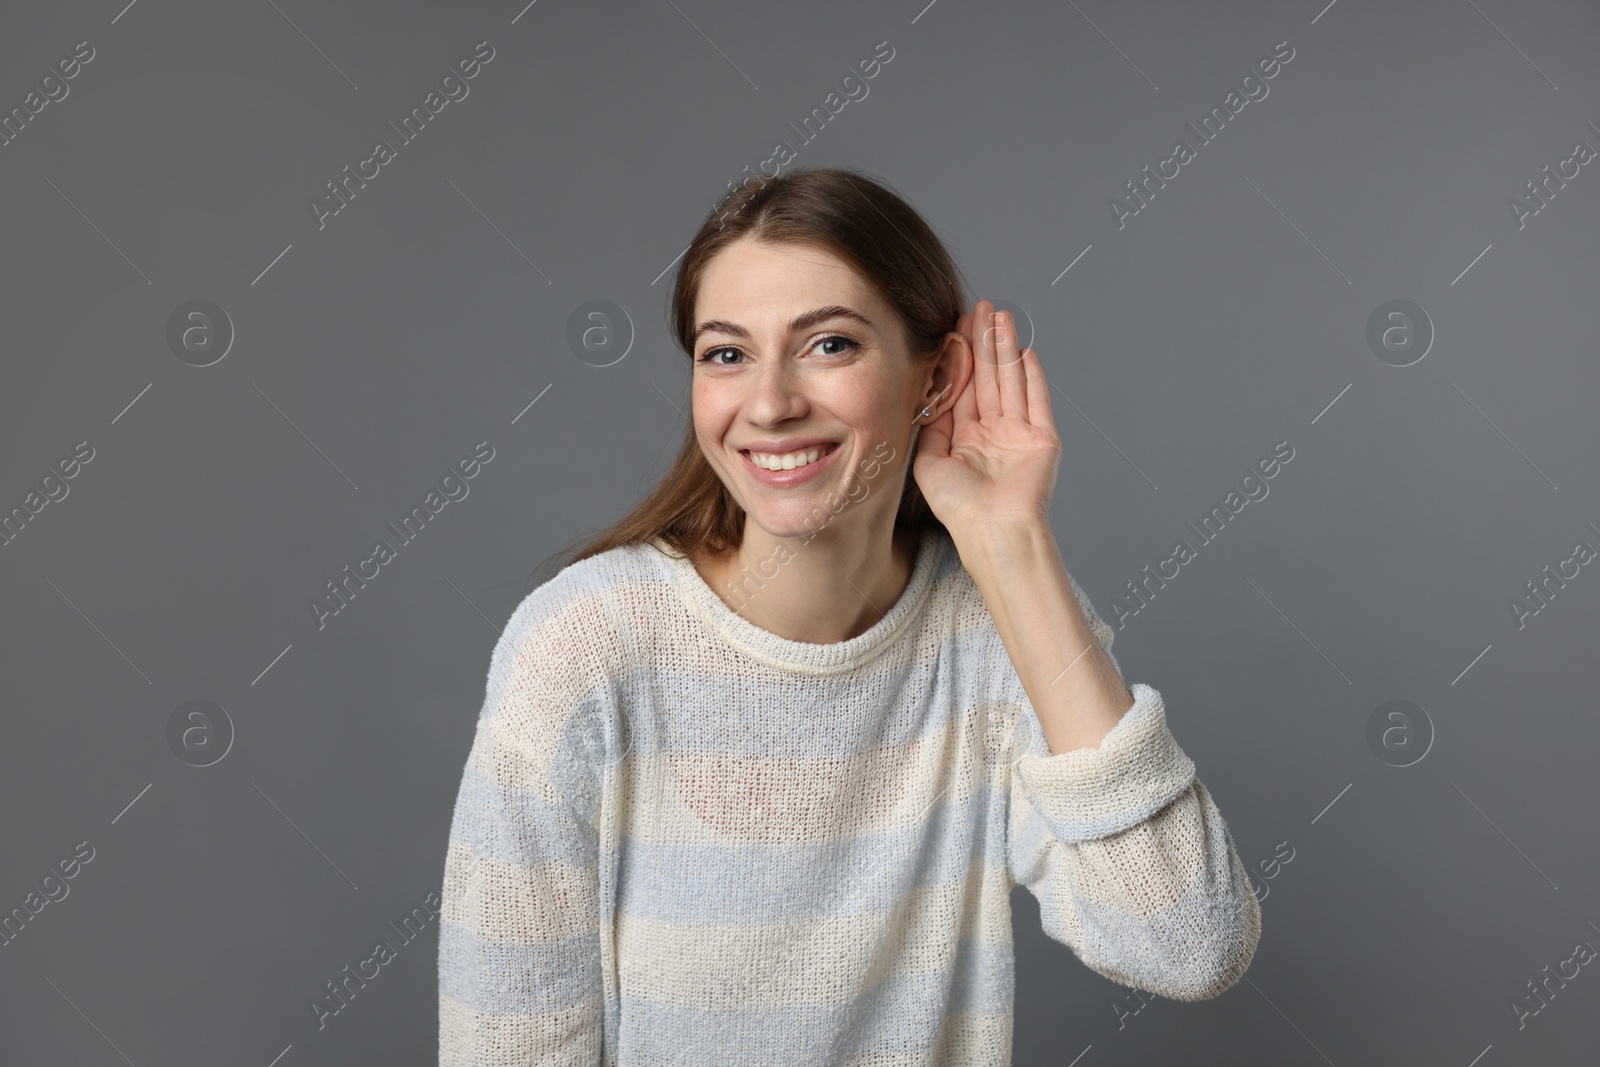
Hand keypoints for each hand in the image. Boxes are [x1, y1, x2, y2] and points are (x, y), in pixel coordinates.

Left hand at [912, 300, 1061, 541]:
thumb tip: (929, 394)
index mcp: (966, 439)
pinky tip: (1025, 351)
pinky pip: (1037, 400)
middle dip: (983, 342)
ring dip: (1006, 348)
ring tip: (1001, 317)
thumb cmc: (959, 507)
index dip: (960, 356)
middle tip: (981, 308)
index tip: (955, 327)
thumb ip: (930, 426)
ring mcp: (1019, 434)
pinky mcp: (1042, 439)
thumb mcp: (929, 463)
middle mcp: (994, 433)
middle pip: (988, 377)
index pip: (963, 387)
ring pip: (1011, 381)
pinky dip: (1033, 376)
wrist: (993, 530)